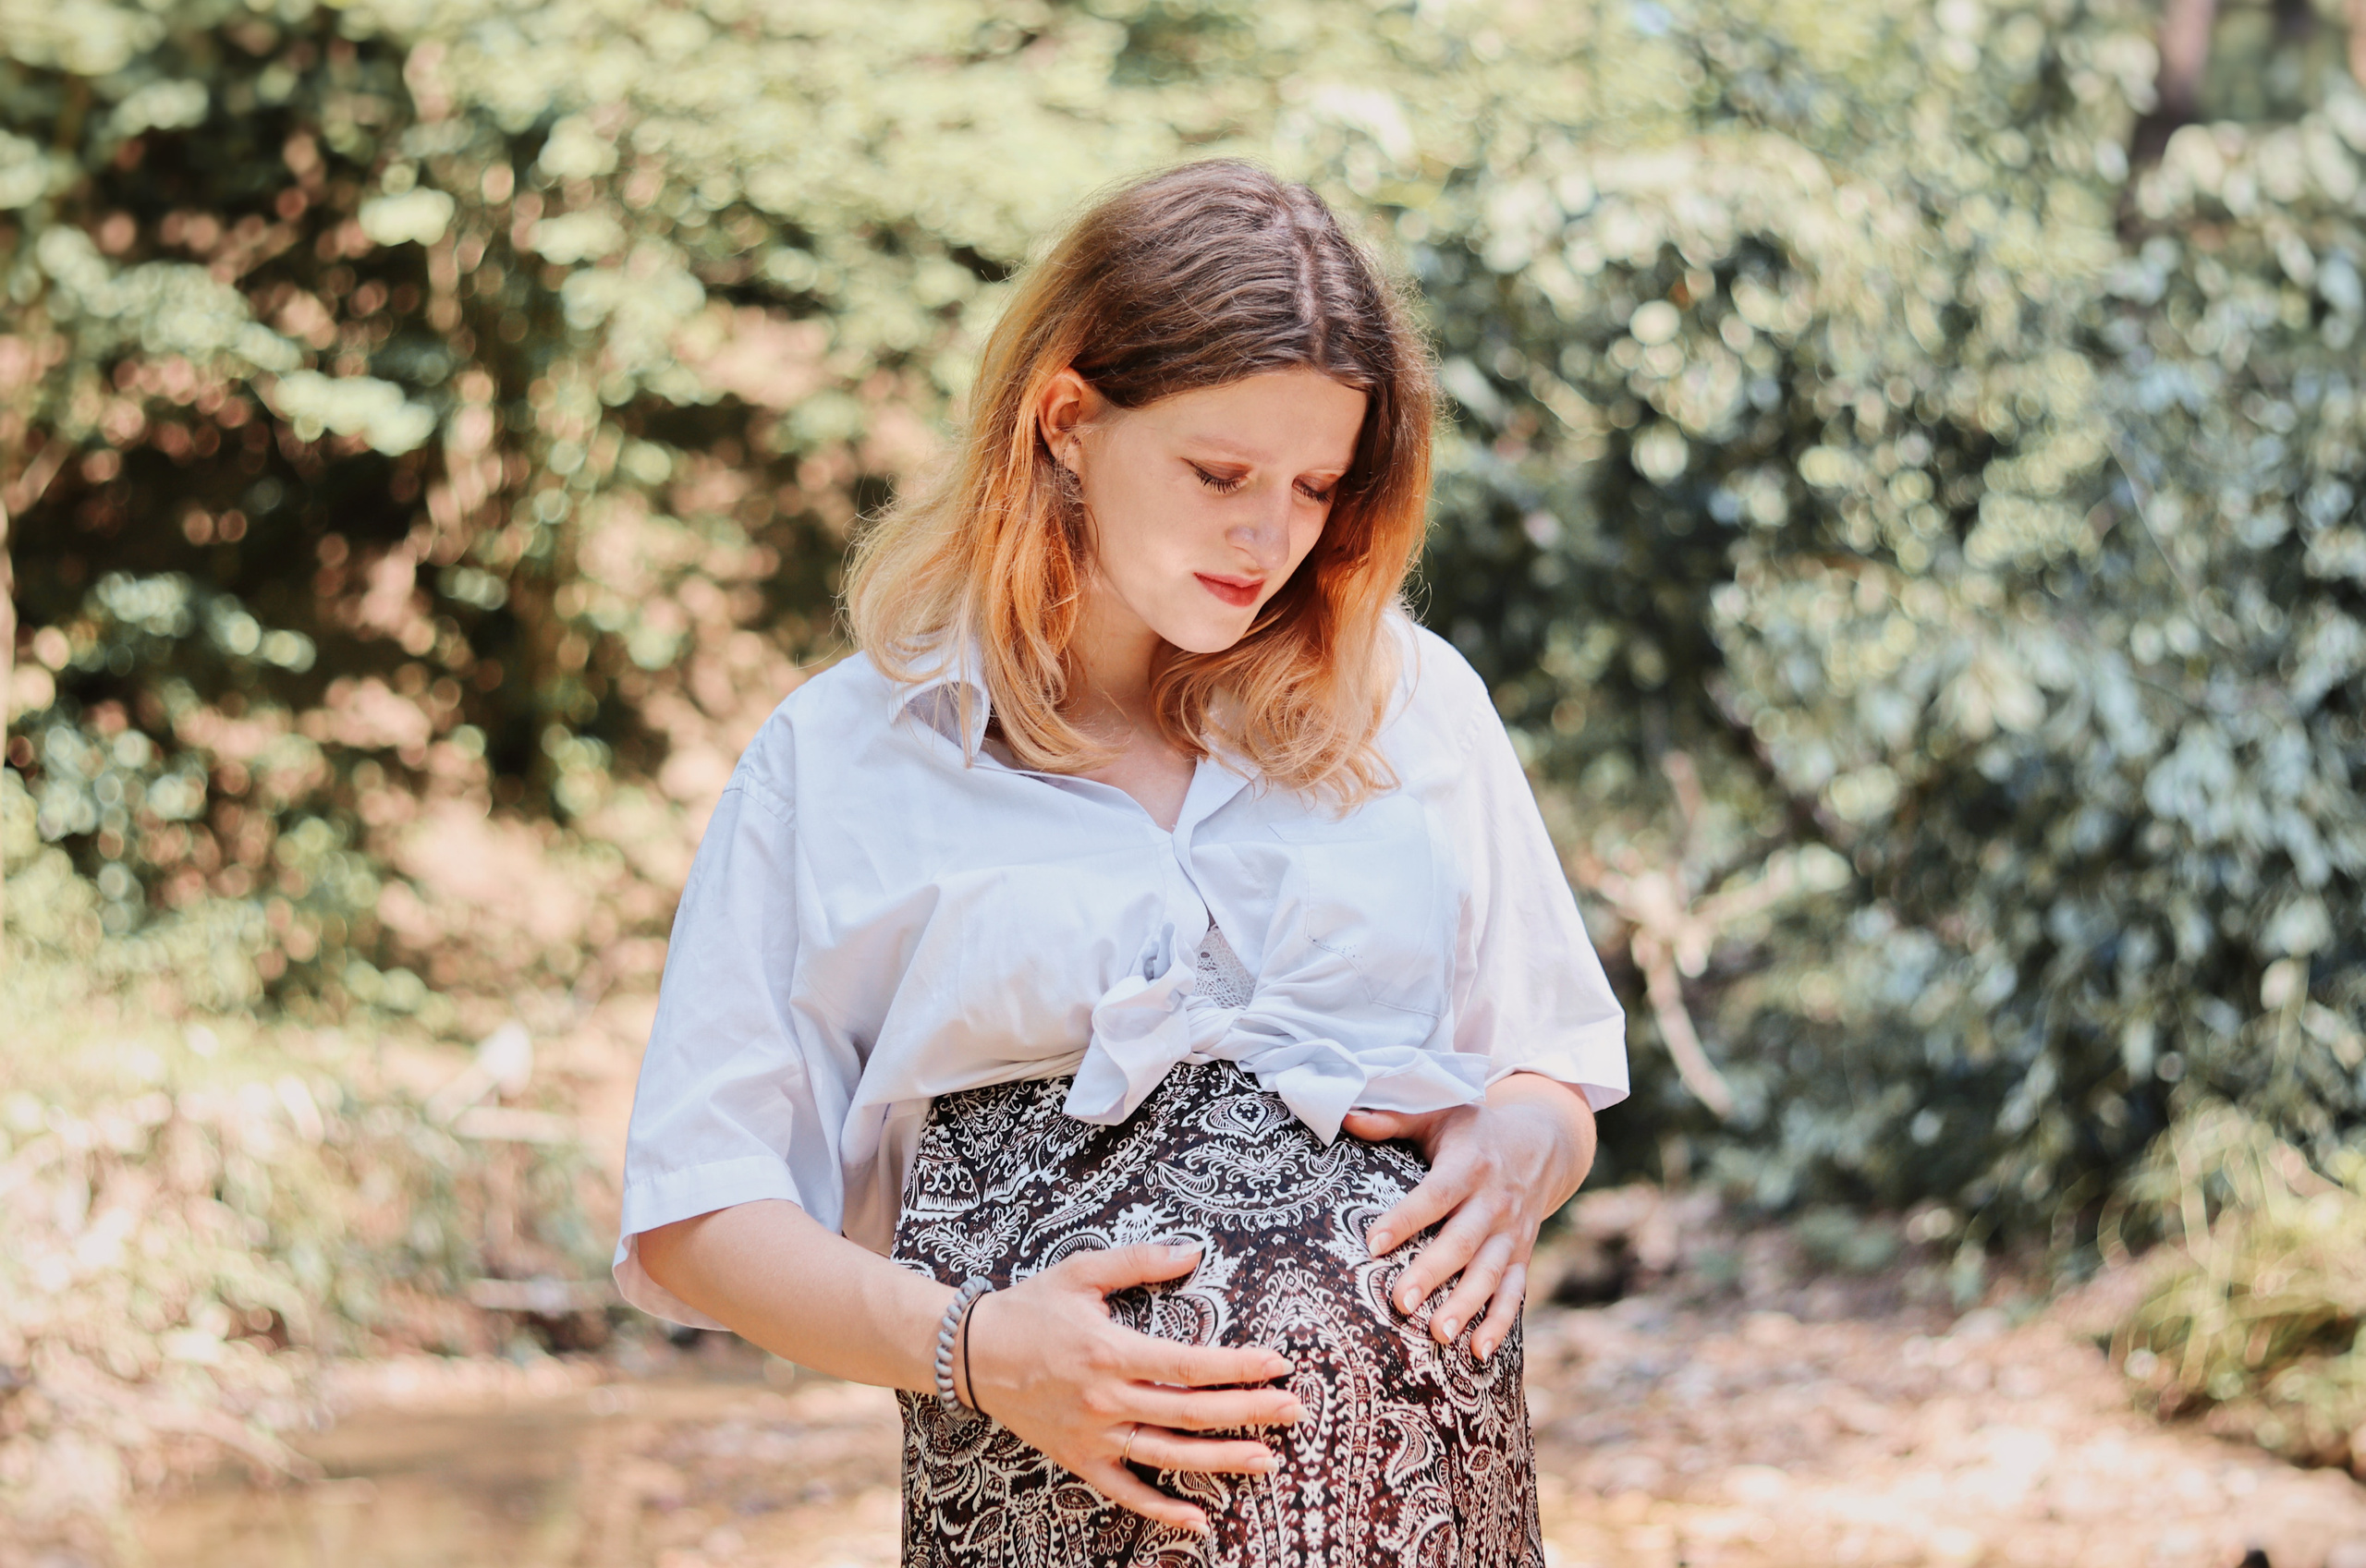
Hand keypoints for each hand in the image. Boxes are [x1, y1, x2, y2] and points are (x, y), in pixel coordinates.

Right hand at [961, 1242, 1299, 1532]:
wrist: (969, 1353)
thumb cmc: (1030, 1307)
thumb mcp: (1082, 1271)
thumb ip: (1140, 1261)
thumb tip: (1194, 1250)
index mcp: (1110, 1350)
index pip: (1188, 1364)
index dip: (1237, 1366)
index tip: (1276, 1364)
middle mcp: (1105, 1398)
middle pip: (1190, 1412)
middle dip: (1248, 1411)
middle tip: (1294, 1410)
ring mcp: (1092, 1435)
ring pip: (1167, 1455)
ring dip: (1221, 1460)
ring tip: (1267, 1459)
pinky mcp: (1078, 1459)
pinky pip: (1125, 1491)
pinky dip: (1162, 1509)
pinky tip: (1199, 1518)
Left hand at [1341, 1072, 1596, 1362]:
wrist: (1541, 1143)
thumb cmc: (1473, 1130)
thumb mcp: (1439, 1111)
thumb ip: (1393, 1118)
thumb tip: (1345, 1115)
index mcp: (1469, 1164)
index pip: (1435, 1195)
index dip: (1405, 1219)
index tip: (1373, 1243)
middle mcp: (1494, 1201)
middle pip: (1461, 1241)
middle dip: (1432, 1274)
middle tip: (1400, 1303)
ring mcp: (1511, 1233)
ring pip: (1489, 1273)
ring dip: (1466, 1305)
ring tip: (1438, 1335)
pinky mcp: (1521, 1255)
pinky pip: (1514, 1293)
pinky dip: (1500, 1324)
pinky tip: (1479, 1353)